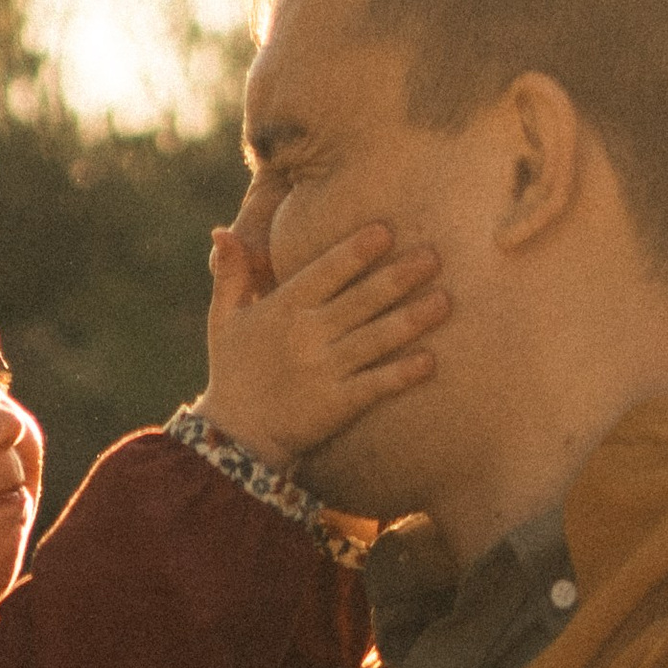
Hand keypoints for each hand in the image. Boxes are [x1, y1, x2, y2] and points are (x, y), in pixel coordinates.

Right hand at [200, 217, 444, 479]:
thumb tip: (222, 231)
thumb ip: (230, 274)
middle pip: (361, 301)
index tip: (386, 231)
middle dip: (398, 277)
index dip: (355, 251)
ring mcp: (324, 371)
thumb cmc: (233, 371)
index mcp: (283, 309)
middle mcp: (306, 336)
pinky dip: (401, 374)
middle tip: (435, 256)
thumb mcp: (223, 319)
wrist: (234, 436)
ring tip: (445, 301)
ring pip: (375, 339)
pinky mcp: (336, 405)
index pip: (325, 272)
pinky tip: (430, 361)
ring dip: (412, 320)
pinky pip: (374, 385)